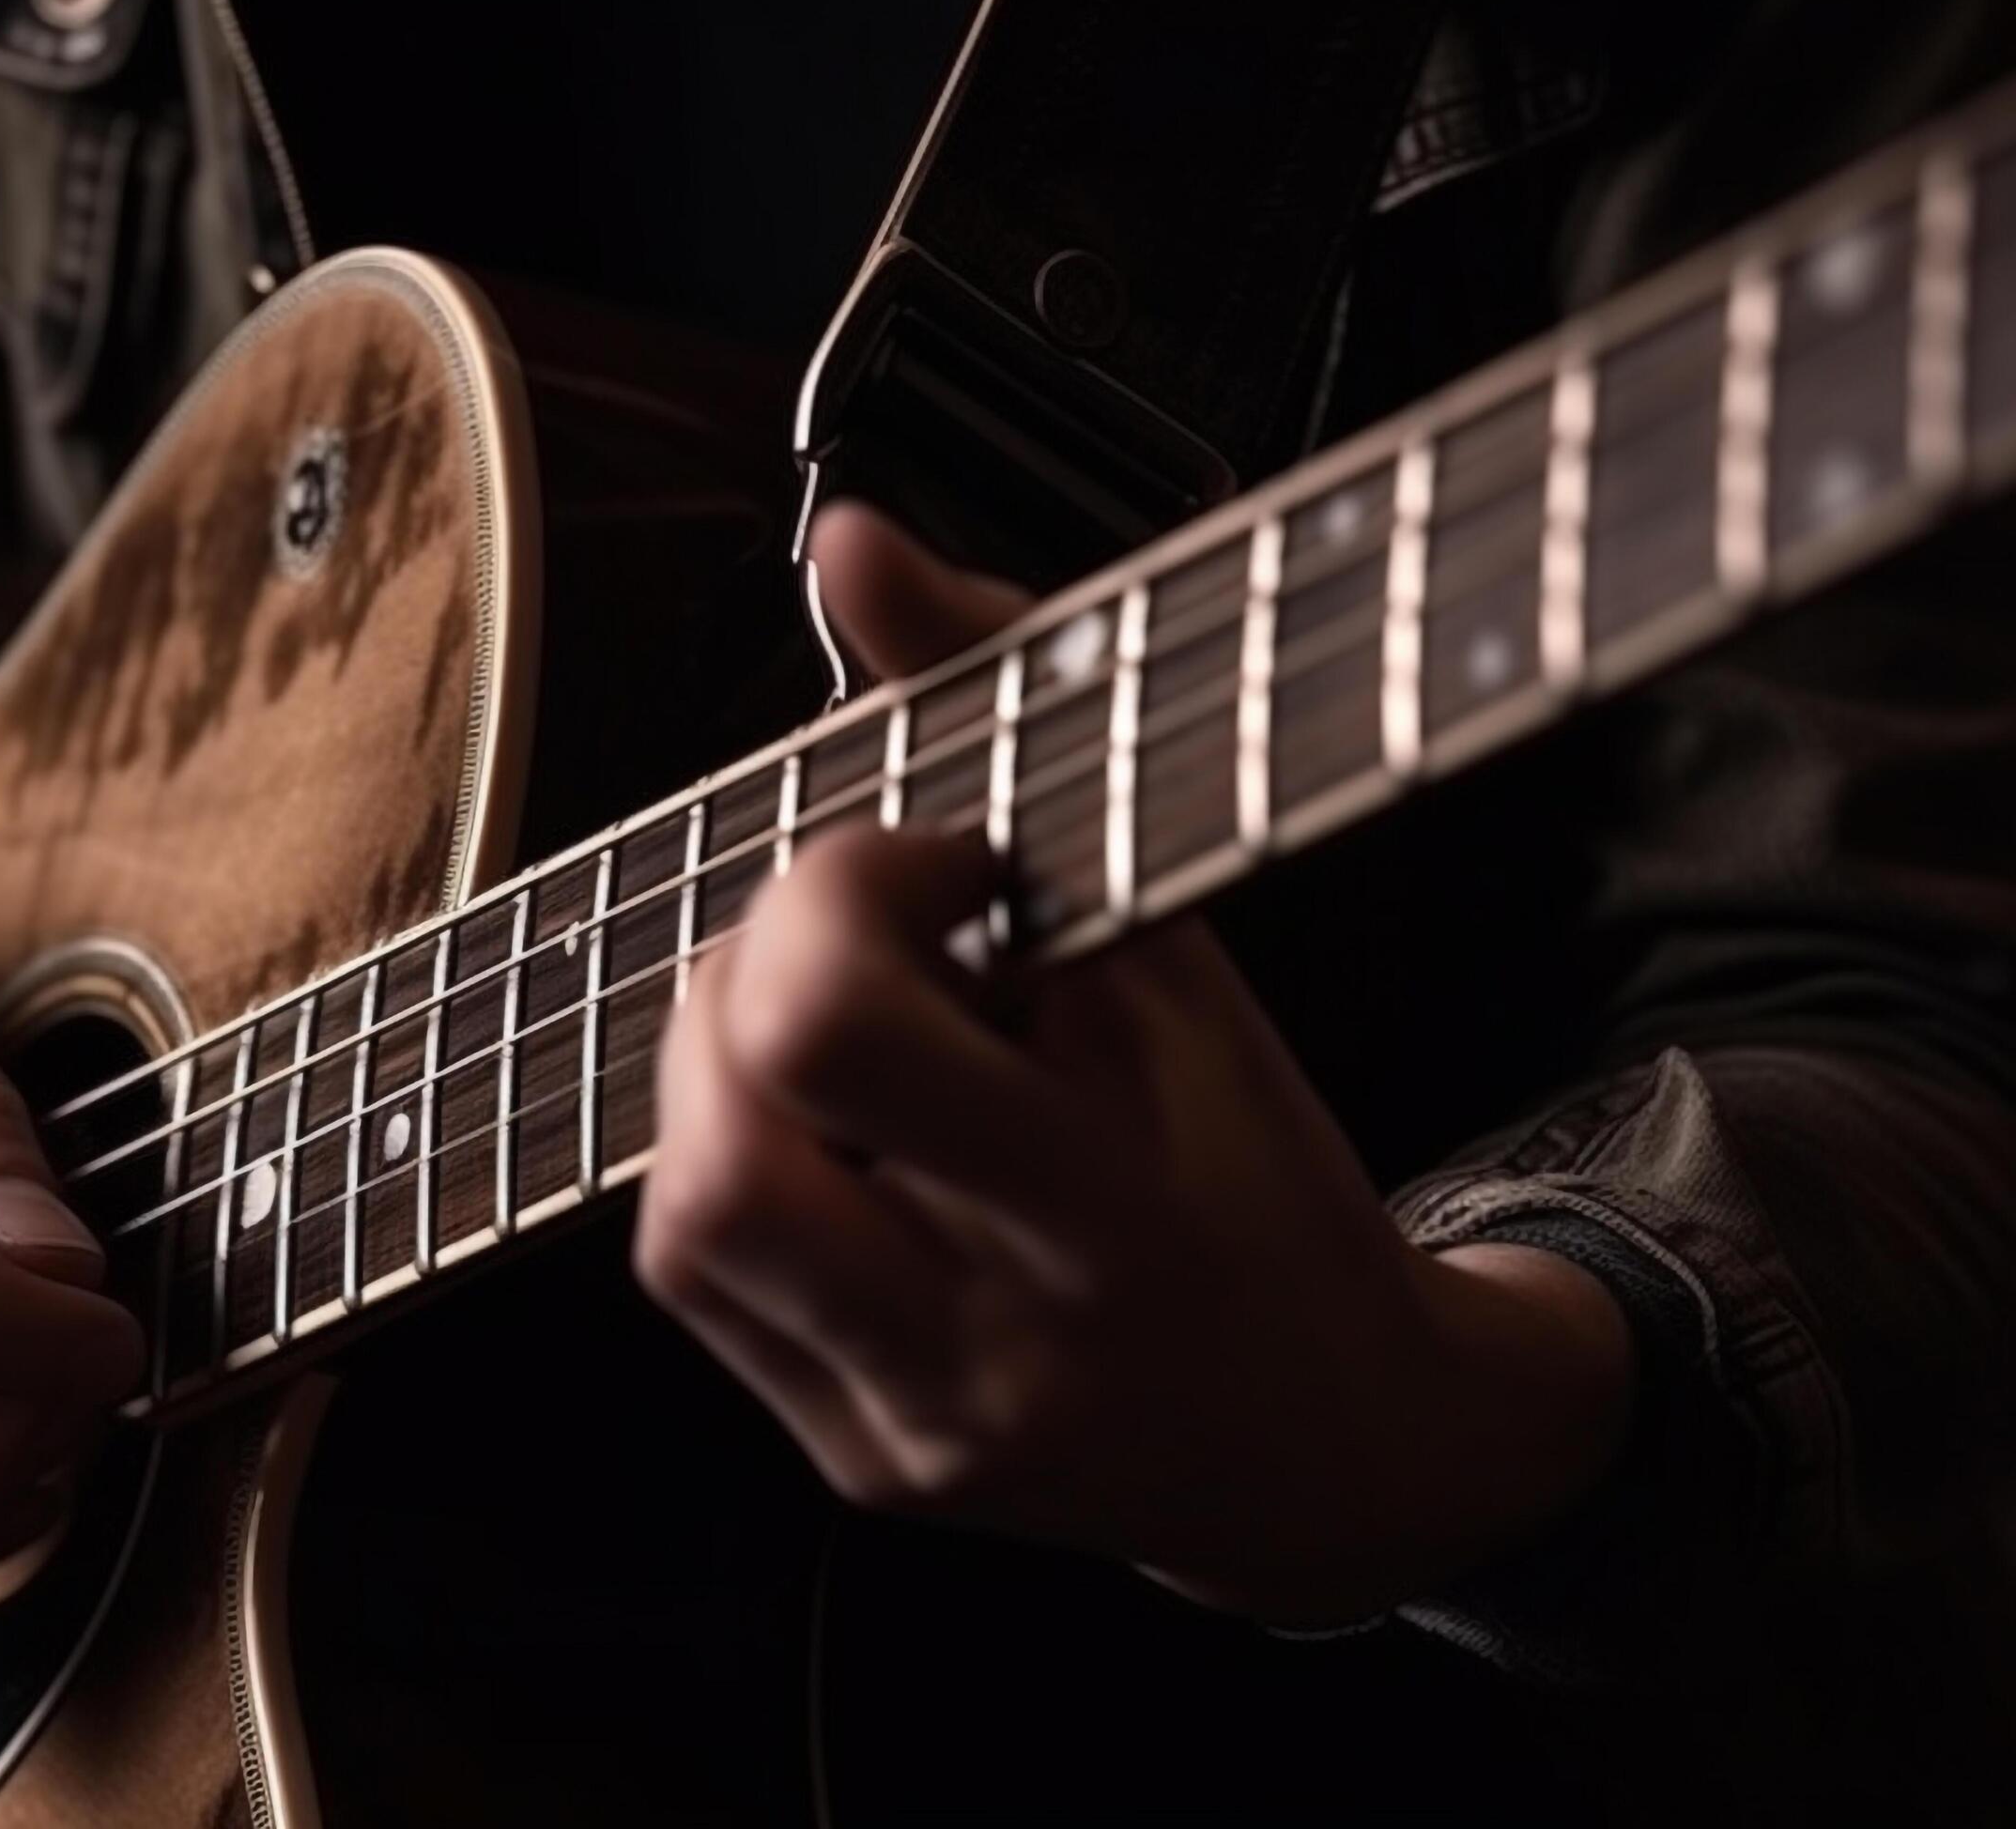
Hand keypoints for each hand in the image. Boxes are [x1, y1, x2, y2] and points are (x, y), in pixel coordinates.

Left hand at [635, 507, 1633, 1622]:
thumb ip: (1009, 718)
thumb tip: (849, 543)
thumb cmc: (1259, 1175)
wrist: (1333, 1444)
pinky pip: (699, 1282)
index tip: (939, 866)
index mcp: (1109, 1214)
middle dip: (751, 981)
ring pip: (682, 1219)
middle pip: (724, 1144)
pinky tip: (833, 1135)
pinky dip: (731, 1162)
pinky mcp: (855, 1471)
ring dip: (718, 1077)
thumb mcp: (1179, 942)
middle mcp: (995, 1348)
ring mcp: (910, 1430)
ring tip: (841, 1040)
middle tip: (860, 946)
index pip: (836, 1031)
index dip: (843, 891)